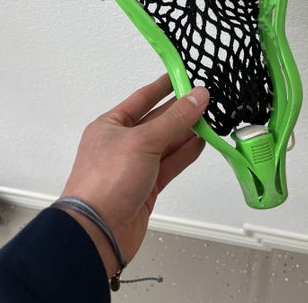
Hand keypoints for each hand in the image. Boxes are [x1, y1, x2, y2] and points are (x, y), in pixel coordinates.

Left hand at [60, 74, 208, 275]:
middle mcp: (122, 143)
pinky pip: (170, 164)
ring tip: (210, 119)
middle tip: (205, 98)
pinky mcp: (146, 186)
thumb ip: (174, 118)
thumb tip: (198, 96)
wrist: (97, 232)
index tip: (183, 75)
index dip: (163, 86)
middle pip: (157, 121)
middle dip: (180, 111)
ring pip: (166, 143)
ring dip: (187, 132)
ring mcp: (134, 166)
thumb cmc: (106, 181)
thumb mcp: (144, 141)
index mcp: (111, 125)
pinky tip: (200, 143)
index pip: (142, 98)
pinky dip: (185, 153)